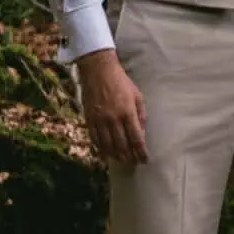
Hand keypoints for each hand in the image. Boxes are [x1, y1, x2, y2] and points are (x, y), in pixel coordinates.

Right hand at [76, 48, 148, 164]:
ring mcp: (100, 120)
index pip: (136, 139)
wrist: (99, 71)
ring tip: (121, 160)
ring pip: (107, 146)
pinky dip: (101, 149)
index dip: (141, 153)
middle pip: (122, 146)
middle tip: (133, 162)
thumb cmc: (121, 82)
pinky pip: (95, 139)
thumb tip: (142, 133)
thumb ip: (141, 115)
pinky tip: (106, 153)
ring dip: (115, 156)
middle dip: (129, 157)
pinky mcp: (89, 119)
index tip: (144, 160)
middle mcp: (114, 119)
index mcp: (128, 112)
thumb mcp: (137, 95)